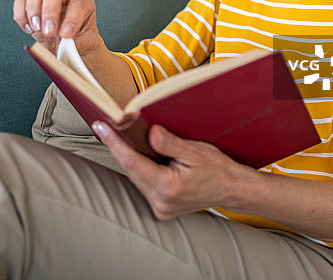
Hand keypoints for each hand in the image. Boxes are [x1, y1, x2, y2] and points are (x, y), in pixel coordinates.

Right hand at [13, 0, 101, 56]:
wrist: (69, 47)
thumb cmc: (80, 43)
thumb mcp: (86, 44)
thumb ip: (77, 43)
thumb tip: (63, 41)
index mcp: (83, 1)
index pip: (78, 2)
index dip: (72, 18)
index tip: (66, 35)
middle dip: (50, 11)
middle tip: (49, 32)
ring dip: (33, 9)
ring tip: (36, 28)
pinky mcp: (31, 8)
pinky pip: (20, 2)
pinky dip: (21, 15)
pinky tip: (29, 30)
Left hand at [92, 122, 251, 219]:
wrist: (231, 189)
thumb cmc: (216, 168)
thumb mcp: (196, 151)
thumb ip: (170, 144)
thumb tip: (150, 133)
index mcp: (168, 187)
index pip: (132, 162)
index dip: (114, 142)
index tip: (101, 127)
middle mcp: (160, 202)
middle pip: (131, 170)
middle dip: (119, 147)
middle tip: (106, 126)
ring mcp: (160, 208)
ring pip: (136, 178)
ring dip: (129, 158)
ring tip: (120, 136)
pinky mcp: (162, 208)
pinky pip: (144, 184)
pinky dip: (140, 168)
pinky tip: (140, 154)